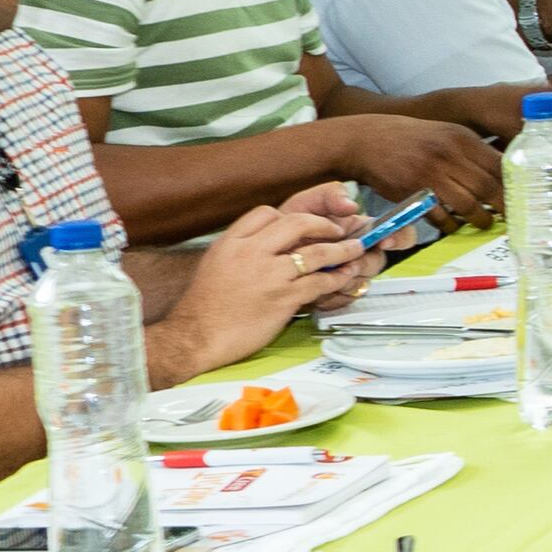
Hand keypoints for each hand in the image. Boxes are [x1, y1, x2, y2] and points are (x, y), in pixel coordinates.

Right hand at [158, 197, 380, 374]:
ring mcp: (269, 275)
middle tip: (337, 230)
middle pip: (297, 223)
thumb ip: (241, 249)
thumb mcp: (215, 264)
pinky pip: (319, 282)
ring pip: (316, 253)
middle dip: (323, 224)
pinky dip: (337, 278)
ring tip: (356, 249)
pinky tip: (345, 276)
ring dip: (342, 250)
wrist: (195, 338)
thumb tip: (269, 243)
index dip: (290, 215)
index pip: (266, 213)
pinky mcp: (283, 298)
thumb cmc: (204, 307)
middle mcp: (251, 253)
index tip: (306, 222)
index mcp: (232, 242)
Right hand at [332, 113, 503, 229]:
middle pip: (488, 186)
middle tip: (511, 217)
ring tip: (485, 223)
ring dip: (480, 219)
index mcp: (462, 138)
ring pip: (467, 204)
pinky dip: (450, 224)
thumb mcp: (446, 133)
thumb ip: (472, 150)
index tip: (524, 197)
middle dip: (504, 207)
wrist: (367, 140)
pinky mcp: (413, 191)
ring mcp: (430, 173)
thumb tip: (504, 172)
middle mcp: (449, 154)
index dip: (514, 184)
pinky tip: (455, 225)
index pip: (499, 164)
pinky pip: (440, 215)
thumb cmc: (413, 138)